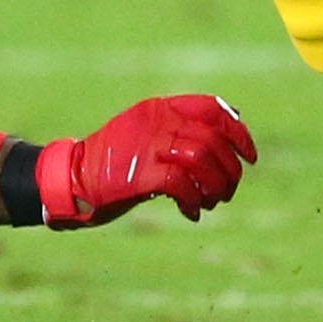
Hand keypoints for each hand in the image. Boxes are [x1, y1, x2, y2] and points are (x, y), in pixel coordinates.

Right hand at [38, 95, 256, 227]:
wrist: (72, 179)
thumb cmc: (115, 161)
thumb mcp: (147, 134)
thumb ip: (180, 129)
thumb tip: (231, 122)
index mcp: (160, 108)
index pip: (212, 108)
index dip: (238, 132)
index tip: (249, 157)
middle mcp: (156, 122)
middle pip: (212, 140)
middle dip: (229, 170)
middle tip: (226, 192)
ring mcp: (147, 147)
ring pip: (202, 159)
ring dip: (216, 187)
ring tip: (211, 203)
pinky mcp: (139, 175)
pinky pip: (182, 184)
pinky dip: (194, 201)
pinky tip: (191, 213)